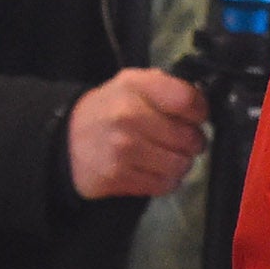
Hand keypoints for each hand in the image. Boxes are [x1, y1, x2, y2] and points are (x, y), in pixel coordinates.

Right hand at [67, 68, 206, 198]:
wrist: (67, 139)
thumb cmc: (109, 109)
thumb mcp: (133, 83)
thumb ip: (168, 88)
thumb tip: (202, 105)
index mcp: (135, 86)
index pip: (187, 100)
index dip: (200, 111)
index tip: (196, 116)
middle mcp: (128, 116)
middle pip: (189, 137)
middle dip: (192, 141)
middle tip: (181, 140)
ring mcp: (123, 149)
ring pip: (180, 165)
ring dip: (180, 163)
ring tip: (167, 155)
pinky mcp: (119, 177)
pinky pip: (164, 185)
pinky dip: (166, 180)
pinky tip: (154, 169)